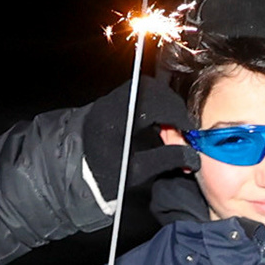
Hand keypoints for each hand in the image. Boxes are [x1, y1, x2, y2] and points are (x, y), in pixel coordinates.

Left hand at [76, 90, 185, 222]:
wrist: (71, 171)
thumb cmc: (101, 175)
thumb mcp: (135, 171)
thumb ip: (166, 160)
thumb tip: (193, 158)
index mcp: (119, 117)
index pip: (158, 104)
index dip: (179, 116)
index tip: (189, 132)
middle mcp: (114, 102)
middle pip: (153, 89)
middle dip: (173, 107)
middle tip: (182, 129)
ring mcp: (111, 100)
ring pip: (146, 89)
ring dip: (163, 106)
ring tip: (171, 130)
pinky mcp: (110, 103)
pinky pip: (138, 95)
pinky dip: (153, 107)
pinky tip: (157, 127)